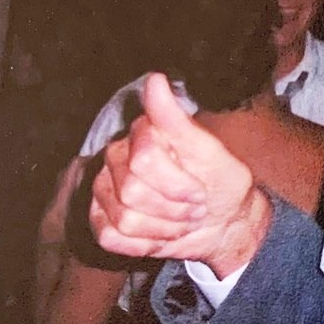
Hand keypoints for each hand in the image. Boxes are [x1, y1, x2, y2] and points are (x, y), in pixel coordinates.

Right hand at [89, 73, 269, 276]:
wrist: (223, 221)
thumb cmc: (221, 183)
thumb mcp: (209, 151)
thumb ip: (176, 120)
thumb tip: (154, 80)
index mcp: (143, 133)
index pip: (145, 159)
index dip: (178, 184)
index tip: (201, 190)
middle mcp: (117, 156)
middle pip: (132, 191)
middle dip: (173, 208)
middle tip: (194, 207)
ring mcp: (105, 188)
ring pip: (124, 218)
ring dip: (164, 228)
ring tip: (182, 220)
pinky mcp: (100, 218)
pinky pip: (110, 237)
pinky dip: (144, 244)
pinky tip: (162, 234)